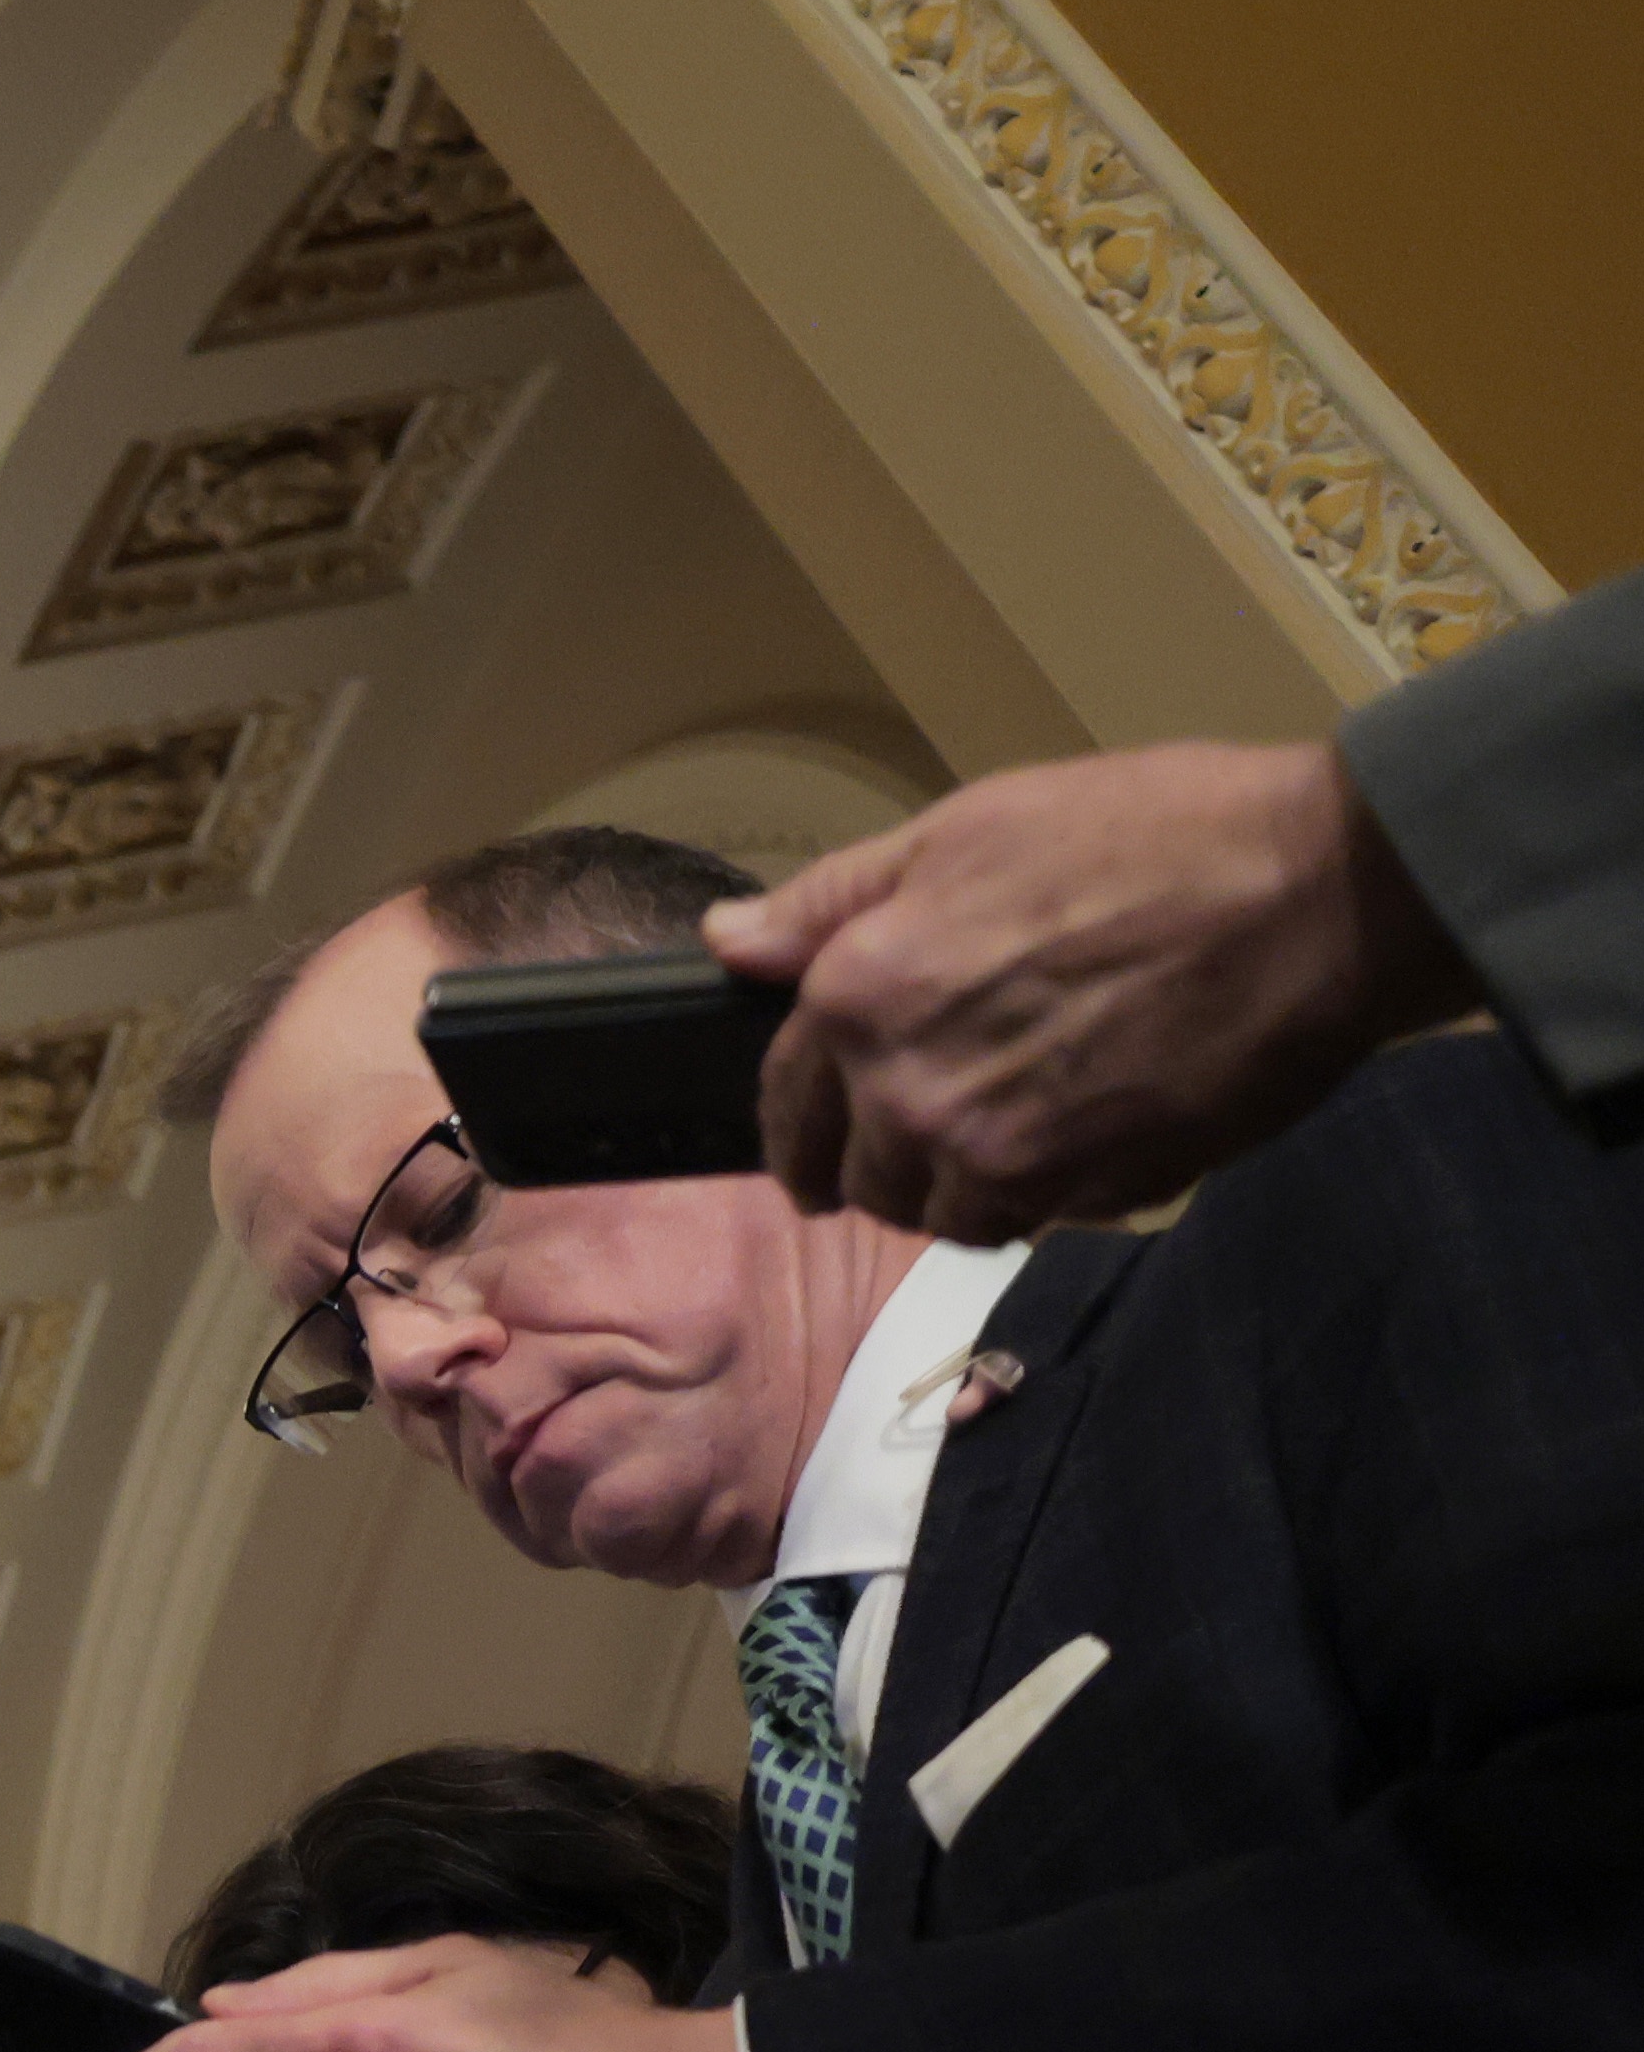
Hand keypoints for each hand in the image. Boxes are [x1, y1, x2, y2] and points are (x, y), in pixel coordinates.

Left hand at [717, 738, 1467, 1240]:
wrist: (1321, 894)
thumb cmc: (1153, 835)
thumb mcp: (970, 828)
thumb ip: (836, 903)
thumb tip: (730, 944)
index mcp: (859, 998)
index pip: (785, 1100)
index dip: (804, 1117)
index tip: (824, 1131)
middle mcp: (908, 1095)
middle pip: (860, 1176)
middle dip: (886, 1157)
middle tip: (943, 1121)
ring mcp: (997, 1158)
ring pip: (942, 1216)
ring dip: (963, 1187)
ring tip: (1021, 1125)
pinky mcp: (1086, 1195)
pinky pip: (1029, 1223)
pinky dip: (1042, 1196)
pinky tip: (1086, 1134)